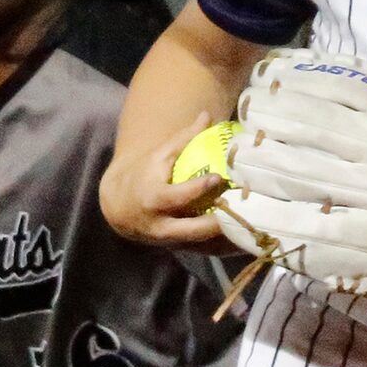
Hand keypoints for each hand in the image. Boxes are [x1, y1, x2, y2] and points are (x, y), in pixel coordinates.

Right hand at [100, 114, 229, 246]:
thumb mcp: (158, 156)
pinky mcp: (177, 248)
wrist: (119, 209)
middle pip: (191, 230)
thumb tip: (206, 116)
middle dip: (215, 225)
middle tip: (240, 212)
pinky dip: (220, 247)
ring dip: (221, 239)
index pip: (177, 196)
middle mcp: (161, 224)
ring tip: (247, 228)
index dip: (198, 189)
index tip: (217, 178)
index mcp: (155, 197)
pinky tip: (241, 240)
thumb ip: (183, 139)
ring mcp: (169, 240)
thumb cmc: (143, 176)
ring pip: (199, 245)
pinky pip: (201, 250)